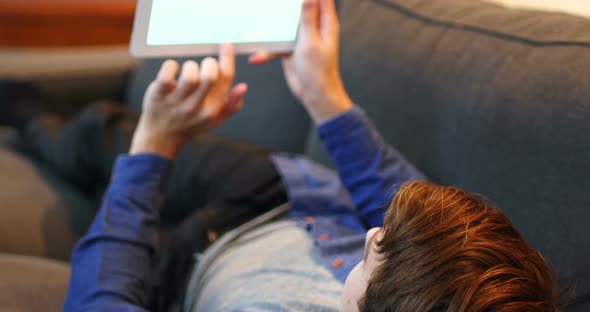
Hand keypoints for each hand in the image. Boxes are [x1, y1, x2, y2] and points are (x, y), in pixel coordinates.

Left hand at [131, 44, 247, 158]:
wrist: (161, 137)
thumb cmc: (191, 123)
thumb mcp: (216, 119)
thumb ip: (232, 105)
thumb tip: (243, 86)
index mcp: (213, 110)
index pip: (226, 80)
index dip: (228, 59)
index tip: (226, 44)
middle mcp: (196, 107)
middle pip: (210, 76)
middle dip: (210, 63)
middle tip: (205, 64)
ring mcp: (176, 102)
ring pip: (190, 76)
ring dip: (191, 65)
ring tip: (188, 70)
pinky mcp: (158, 96)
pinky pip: (166, 75)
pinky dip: (171, 66)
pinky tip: (173, 69)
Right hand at [249, 0, 352, 123]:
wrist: (314, 94)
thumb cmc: (318, 71)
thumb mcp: (311, 42)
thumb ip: (308, 18)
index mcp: (325, 23)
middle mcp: (314, 28)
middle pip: (301, 7)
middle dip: (287, 3)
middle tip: (272, 2)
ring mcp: (301, 38)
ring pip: (286, 24)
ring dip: (274, 23)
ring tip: (258, 16)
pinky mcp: (290, 49)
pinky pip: (276, 44)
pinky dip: (267, 50)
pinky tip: (256, 58)